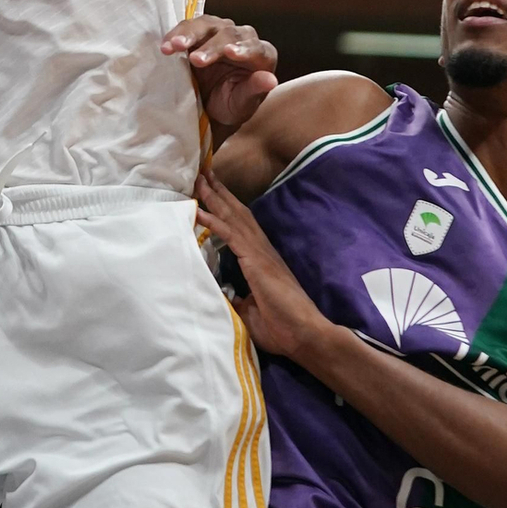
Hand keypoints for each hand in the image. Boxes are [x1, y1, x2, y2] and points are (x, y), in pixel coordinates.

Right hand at [161, 15, 277, 127]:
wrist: (211, 105)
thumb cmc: (232, 105)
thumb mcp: (242, 104)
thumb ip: (254, 90)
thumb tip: (270, 80)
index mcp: (262, 55)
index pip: (255, 48)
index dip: (243, 48)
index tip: (230, 53)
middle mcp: (242, 38)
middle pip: (228, 34)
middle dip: (211, 46)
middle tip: (196, 61)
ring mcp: (219, 31)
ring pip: (206, 24)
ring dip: (189, 34)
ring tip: (174, 46)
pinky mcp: (199, 32)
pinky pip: (187, 28)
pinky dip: (176, 35)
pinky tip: (166, 46)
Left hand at [195, 175, 334, 368]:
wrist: (305, 335)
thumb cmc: (282, 328)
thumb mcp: (249, 312)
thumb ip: (235, 299)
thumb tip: (219, 293)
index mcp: (260, 259)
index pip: (238, 226)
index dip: (223, 208)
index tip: (209, 190)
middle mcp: (260, 249)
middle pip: (236, 214)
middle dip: (218, 193)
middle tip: (202, 172)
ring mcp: (259, 253)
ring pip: (233, 218)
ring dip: (214, 198)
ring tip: (200, 179)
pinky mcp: (257, 262)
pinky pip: (231, 236)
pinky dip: (214, 221)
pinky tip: (200, 210)